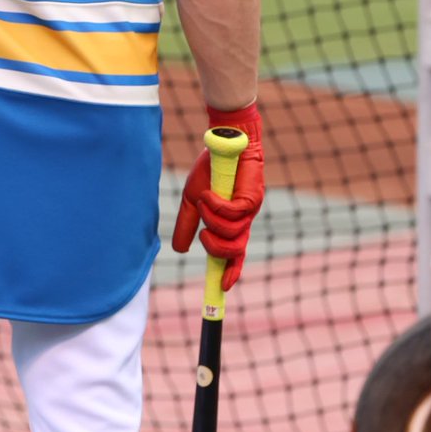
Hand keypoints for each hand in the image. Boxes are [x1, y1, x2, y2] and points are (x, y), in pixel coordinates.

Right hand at [171, 102, 263, 290]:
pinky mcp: (251, 197)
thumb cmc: (210, 170)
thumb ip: (187, 225)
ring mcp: (250, 210)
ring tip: (204, 201)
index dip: (231, 272)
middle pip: (235, 251)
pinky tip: (209, 193)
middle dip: (215, 247)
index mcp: (233, 225)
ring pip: (232, 233)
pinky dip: (216, 206)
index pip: (236, 255)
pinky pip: (232, 212)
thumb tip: (179, 250)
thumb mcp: (193, 201)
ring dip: (212, 220)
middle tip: (203, 233)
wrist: (221, 145)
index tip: (221, 287)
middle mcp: (244, 221)